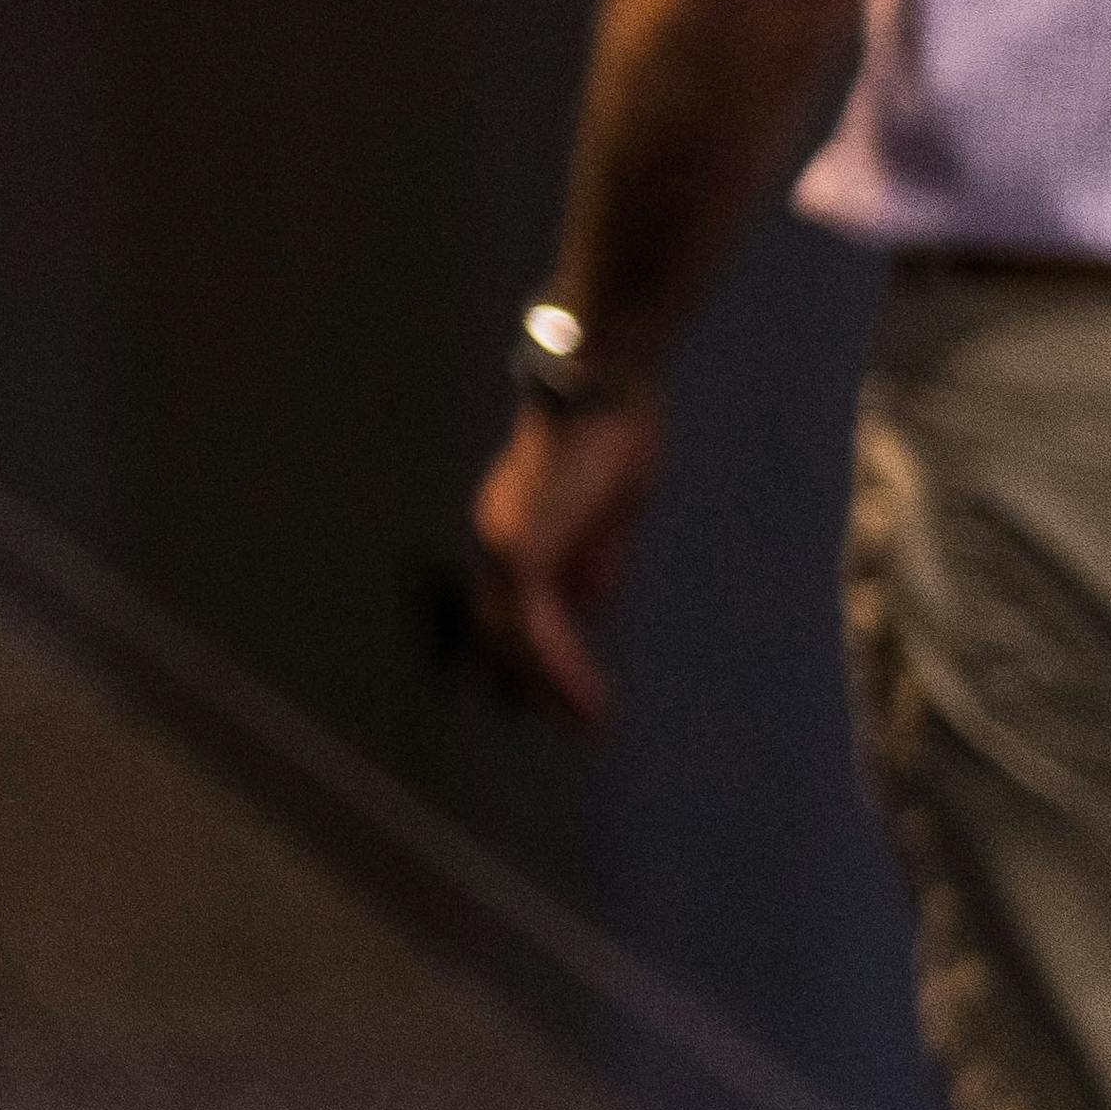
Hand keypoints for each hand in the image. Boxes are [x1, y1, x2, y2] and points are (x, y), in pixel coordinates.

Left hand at [464, 393, 662, 725]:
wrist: (607, 380)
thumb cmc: (615, 431)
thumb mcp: (611, 511)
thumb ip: (595, 558)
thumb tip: (584, 609)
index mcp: (514, 528)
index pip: (505, 611)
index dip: (526, 661)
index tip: (553, 702)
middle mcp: (495, 539)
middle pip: (496, 633)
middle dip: (530, 686)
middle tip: (574, 730)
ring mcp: (502, 543)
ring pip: (511, 640)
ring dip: (550, 689)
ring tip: (590, 728)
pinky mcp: (523, 547)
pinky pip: (536, 629)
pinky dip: (562, 671)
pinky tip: (592, 704)